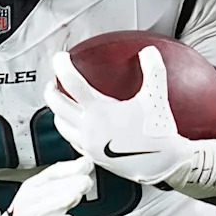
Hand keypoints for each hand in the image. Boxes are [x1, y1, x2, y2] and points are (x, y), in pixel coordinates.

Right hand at [0, 157, 93, 215]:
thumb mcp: (44, 196)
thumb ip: (64, 182)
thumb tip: (85, 163)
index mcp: (31, 187)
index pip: (51, 173)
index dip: (70, 167)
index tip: (87, 163)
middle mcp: (28, 201)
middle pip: (49, 189)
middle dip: (68, 183)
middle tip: (86, 181)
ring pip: (46, 208)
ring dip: (62, 200)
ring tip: (77, 195)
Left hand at [46, 48, 215, 196]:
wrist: (164, 164)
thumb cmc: (158, 132)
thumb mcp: (156, 96)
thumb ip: (153, 69)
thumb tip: (149, 52)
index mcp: (100, 111)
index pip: (72, 83)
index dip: (62, 66)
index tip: (60, 58)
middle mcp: (89, 129)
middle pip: (57, 104)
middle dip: (51, 90)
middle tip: (54, 81)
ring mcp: (89, 144)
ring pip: (60, 125)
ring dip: (56, 111)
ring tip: (60, 103)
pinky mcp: (93, 156)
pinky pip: (72, 140)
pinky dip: (68, 129)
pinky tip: (76, 125)